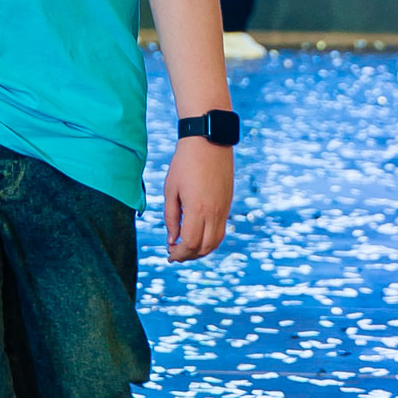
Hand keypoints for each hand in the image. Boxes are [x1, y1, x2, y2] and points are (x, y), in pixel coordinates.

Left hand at [164, 138, 232, 262]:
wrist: (209, 141)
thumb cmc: (184, 163)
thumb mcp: (171, 190)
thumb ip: (171, 217)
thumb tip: (172, 240)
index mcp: (197, 209)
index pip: (190, 244)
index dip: (179, 254)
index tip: (169, 255)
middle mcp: (214, 213)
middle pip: (204, 247)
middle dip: (189, 255)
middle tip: (175, 253)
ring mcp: (224, 209)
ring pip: (216, 241)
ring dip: (201, 250)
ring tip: (186, 247)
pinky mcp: (227, 204)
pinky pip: (221, 230)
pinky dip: (210, 239)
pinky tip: (197, 235)